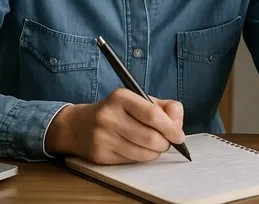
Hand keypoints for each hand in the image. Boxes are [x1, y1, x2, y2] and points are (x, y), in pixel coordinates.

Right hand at [45, 88, 184, 164]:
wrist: (79, 125)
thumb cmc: (116, 111)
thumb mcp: (138, 99)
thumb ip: (164, 108)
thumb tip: (178, 126)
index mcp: (121, 97)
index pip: (153, 115)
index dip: (171, 128)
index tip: (179, 135)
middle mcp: (109, 116)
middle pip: (151, 137)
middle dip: (165, 143)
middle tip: (167, 142)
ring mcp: (103, 137)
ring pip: (144, 153)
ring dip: (155, 152)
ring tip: (153, 145)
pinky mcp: (100, 155)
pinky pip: (132, 161)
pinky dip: (142, 157)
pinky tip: (137, 149)